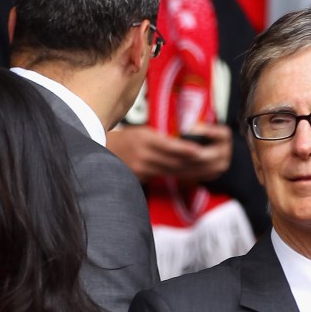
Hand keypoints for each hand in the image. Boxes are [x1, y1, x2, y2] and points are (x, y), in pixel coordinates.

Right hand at [107, 124, 230, 183]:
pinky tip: (186, 175)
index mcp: (144, 139)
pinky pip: (161, 177)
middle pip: (172, 161)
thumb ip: (160, 140)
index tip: (199, 151)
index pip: (168, 145)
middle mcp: (142, 155)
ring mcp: (140, 169)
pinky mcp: (139, 178)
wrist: (102, 151)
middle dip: (191, 162)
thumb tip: (183, 146)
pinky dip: (175, 175)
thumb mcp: (142, 133)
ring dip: (187, 170)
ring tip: (202, 169)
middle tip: (208, 161)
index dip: (185, 149)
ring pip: (169, 171)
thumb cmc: (125, 139)